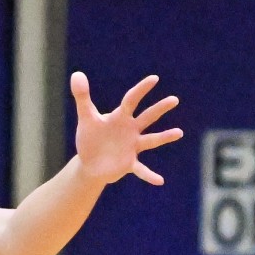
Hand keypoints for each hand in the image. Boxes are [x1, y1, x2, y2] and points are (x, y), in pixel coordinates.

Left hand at [70, 71, 182, 185]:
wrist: (90, 163)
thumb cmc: (90, 138)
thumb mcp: (86, 117)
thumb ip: (82, 97)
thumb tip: (76, 74)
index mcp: (120, 118)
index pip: (131, 100)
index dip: (141, 90)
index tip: (154, 79)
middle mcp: (130, 130)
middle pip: (146, 117)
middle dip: (159, 109)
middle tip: (174, 99)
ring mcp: (132, 147)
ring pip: (150, 140)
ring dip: (163, 137)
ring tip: (179, 132)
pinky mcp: (129, 163)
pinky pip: (141, 169)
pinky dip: (149, 175)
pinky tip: (159, 181)